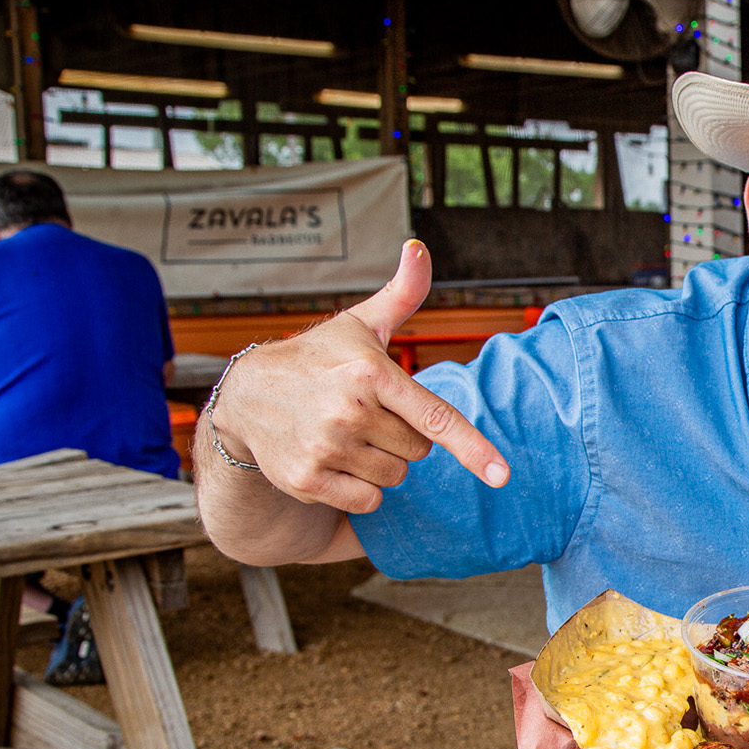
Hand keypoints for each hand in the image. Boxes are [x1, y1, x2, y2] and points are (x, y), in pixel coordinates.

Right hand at [209, 239, 508, 513]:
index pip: (434, 418)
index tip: (501, 475)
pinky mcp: (307, 480)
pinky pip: (367, 501)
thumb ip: (402, 293)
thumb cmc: (318, 357)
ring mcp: (326, 448)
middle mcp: (349, 412)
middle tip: (367, 414)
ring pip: (394, 477)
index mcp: (371, 374)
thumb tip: (418, 247)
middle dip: (402, 436)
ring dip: (381, 462)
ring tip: (347, 433)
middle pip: (419, 451)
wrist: (247, 395)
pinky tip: (334, 459)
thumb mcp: (361, 324)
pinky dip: (359, 489)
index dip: (472, 448)